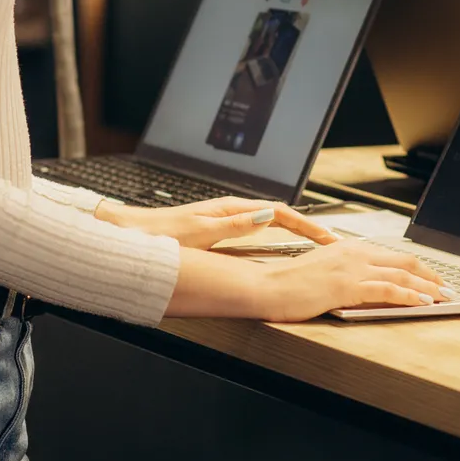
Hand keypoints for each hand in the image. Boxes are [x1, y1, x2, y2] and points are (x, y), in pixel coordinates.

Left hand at [94, 196, 341, 250]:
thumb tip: (267, 216)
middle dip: (306, 228)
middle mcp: (229, 212)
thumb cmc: (159, 235)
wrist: (128, 235)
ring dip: (292, 233)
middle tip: (331, 244)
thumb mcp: (200, 232)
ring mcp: (222, 221)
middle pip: (279, 216)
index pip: (279, 213)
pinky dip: (273, 239)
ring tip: (313, 248)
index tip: (328, 239)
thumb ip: (234, 226)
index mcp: (229, 210)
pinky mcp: (215, 232)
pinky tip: (277, 250)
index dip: (306, 225)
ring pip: (268, 223)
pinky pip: (254, 232)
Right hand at [257, 240, 449, 320]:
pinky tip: (422, 302)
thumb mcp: (321, 271)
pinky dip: (408, 295)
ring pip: (400, 274)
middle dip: (430, 275)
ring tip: (443, 296)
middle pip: (403, 261)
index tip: (433, 278)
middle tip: (448, 288)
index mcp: (348, 247)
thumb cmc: (288, 283)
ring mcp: (351, 269)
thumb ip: (343, 272)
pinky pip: (386, 289)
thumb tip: (362, 282)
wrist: (266, 286)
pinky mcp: (346, 286)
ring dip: (427, 287)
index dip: (418, 267)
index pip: (392, 255)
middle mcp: (353, 253)